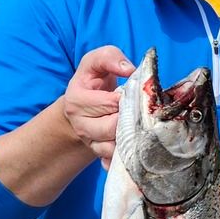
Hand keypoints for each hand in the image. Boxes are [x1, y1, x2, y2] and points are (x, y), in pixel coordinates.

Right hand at [61, 46, 133, 161]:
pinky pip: (114, 161)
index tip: (137, 94)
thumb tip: (129, 69)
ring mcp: (90, 141)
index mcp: (77, 100)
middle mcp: (81, 124)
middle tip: (143, 111)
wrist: (85, 104)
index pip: (110, 103)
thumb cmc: (94, 80)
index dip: (128, 99)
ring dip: (132, 138)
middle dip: (131, 119)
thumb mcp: (96, 61)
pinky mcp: (99, 153)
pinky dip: (127, 157)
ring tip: (141, 125)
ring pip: (114, 147)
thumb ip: (110, 57)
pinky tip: (136, 148)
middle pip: (112, 127)